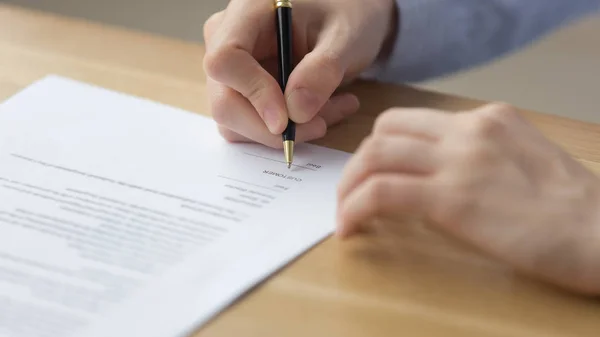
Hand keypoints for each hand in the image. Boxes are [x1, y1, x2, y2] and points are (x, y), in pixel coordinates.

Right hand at [202, 0, 396, 147]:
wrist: (349, 14)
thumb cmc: (346, 12)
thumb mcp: (345, 36)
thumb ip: (322, 70)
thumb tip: (295, 113)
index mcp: (247, 13)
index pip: (226, 61)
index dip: (252, 93)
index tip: (285, 120)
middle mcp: (229, 40)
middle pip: (225, 101)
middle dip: (270, 127)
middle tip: (319, 126)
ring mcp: (234, 68)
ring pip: (237, 120)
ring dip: (285, 130)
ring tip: (333, 110)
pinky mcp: (244, 90)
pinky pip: (253, 123)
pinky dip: (288, 129)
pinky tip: (323, 112)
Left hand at [336, 103, 599, 294]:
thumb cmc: (571, 210)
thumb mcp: (522, 161)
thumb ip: (477, 157)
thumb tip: (432, 176)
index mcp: (486, 118)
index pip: (410, 121)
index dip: (380, 148)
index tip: (370, 174)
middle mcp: (468, 129)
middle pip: (384, 131)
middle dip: (358, 163)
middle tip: (351, 193)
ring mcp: (458, 161)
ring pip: (374, 156)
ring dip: (348, 186)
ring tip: (344, 214)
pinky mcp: (452, 198)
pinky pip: (381, 193)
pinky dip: (354, 209)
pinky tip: (351, 229)